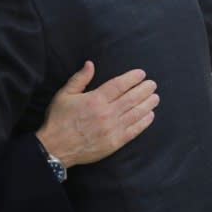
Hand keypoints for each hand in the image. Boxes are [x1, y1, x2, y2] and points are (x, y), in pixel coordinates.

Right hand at [36, 61, 158, 167]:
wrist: (56, 148)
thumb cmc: (58, 120)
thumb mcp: (64, 95)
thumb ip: (79, 79)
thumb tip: (90, 64)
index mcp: (95, 100)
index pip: (119, 85)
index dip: (132, 78)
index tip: (141, 74)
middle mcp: (106, 113)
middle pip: (131, 98)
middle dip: (144, 90)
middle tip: (152, 84)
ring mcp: (112, 129)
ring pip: (135, 113)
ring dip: (147, 104)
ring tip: (155, 97)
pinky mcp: (114, 143)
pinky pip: (134, 131)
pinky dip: (144, 122)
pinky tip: (150, 116)